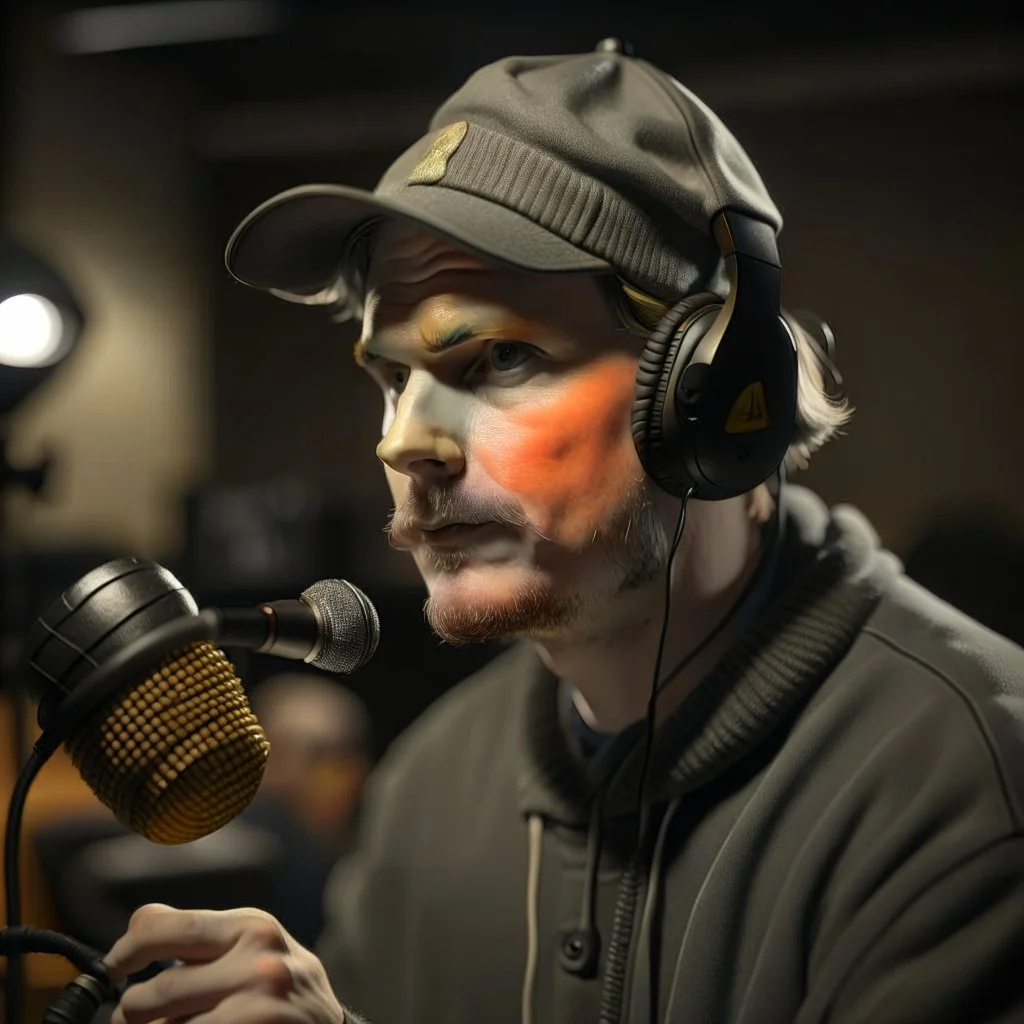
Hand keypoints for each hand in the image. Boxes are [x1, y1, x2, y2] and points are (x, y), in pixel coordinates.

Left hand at [104, 903, 347, 1022]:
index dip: (125, 950)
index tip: (114, 968)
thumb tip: (136, 933)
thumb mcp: (255, 950)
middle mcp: (257, 958)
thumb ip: (205, 939)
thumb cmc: (284, 994)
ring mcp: (259, 1001)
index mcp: (251, 926)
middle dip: (134, 1013)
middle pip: (155, 990)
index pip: (162, 926)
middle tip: (134, 1018)